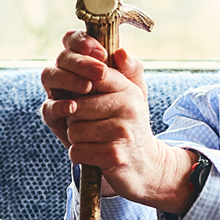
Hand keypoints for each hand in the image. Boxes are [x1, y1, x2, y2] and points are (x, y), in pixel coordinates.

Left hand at [41, 30, 194, 210]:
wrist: (145, 166)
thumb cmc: (127, 127)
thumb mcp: (128, 96)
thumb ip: (121, 71)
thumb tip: (120, 52)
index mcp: (128, 89)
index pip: (93, 74)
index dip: (76, 82)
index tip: (79, 94)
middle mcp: (129, 106)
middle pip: (76, 106)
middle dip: (75, 118)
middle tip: (90, 125)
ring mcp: (122, 131)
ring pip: (73, 129)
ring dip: (77, 138)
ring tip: (94, 140)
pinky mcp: (114, 155)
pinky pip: (76, 150)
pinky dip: (80, 155)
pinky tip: (94, 155)